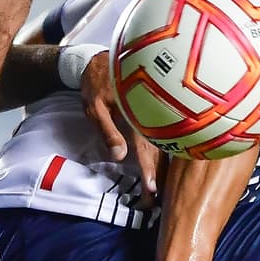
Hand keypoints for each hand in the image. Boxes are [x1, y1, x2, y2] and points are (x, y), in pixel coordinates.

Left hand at [80, 51, 162, 201]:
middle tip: (154, 202)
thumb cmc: (95, 83)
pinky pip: (161, 135)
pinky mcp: (153, 112)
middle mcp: (150, 116)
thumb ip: (108, 130)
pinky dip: (163, 153)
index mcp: (137, 117)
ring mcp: (154, 114)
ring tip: (161, 189)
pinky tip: (163, 166)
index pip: (146, 151)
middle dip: (158, 177)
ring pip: (163, 145)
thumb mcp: (95, 107)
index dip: (149, 172)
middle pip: (159, 152)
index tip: (152, 193)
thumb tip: (120, 156)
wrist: (102, 58)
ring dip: (162, 168)